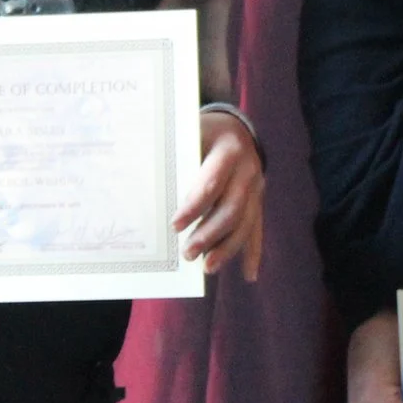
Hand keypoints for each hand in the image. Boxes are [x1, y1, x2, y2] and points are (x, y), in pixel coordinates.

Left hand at [173, 111, 265, 277]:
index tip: (174, 226)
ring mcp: (257, 187)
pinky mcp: (258, 201)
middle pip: (231, 209)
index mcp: (228, 151)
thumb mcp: (190, 134)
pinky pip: (256, 228)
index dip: (193, 207)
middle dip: (209, 234)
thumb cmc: (202, 133)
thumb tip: (143, 184)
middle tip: (187, 254)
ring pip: (245, 223)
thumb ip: (177, 157)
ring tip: (207, 268)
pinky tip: (249, 274)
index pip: (210, 184)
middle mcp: (248, 170)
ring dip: (227, 248)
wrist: (234, 127)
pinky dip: (253, 253)